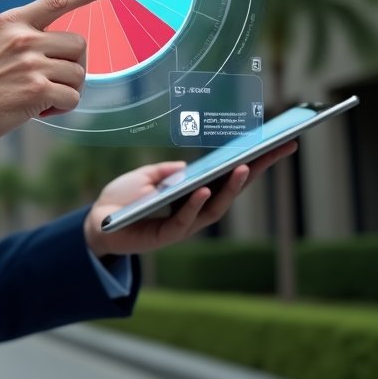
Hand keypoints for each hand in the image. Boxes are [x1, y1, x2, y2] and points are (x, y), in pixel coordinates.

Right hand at [0, 0, 113, 150]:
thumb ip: (22, 36)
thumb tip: (57, 44)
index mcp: (12, 22)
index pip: (57, 0)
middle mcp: (23, 38)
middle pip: (78, 44)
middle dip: (72, 65)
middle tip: (52, 80)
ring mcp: (30, 63)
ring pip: (78, 74)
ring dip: (66, 90)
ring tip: (41, 97)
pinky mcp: (36, 90)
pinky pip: (72, 97)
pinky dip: (61, 108)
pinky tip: (39, 109)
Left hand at [83, 141, 297, 257]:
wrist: (97, 222)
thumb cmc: (121, 199)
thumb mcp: (145, 176)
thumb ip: (166, 171)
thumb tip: (188, 167)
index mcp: (193, 193)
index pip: (227, 176)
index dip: (252, 161)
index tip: (277, 142)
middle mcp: (195, 210)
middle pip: (232, 190)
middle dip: (257, 169)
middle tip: (280, 148)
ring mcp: (183, 225)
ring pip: (215, 208)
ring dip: (231, 188)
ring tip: (244, 167)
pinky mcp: (166, 235)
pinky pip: (185, 220)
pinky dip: (196, 204)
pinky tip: (205, 189)